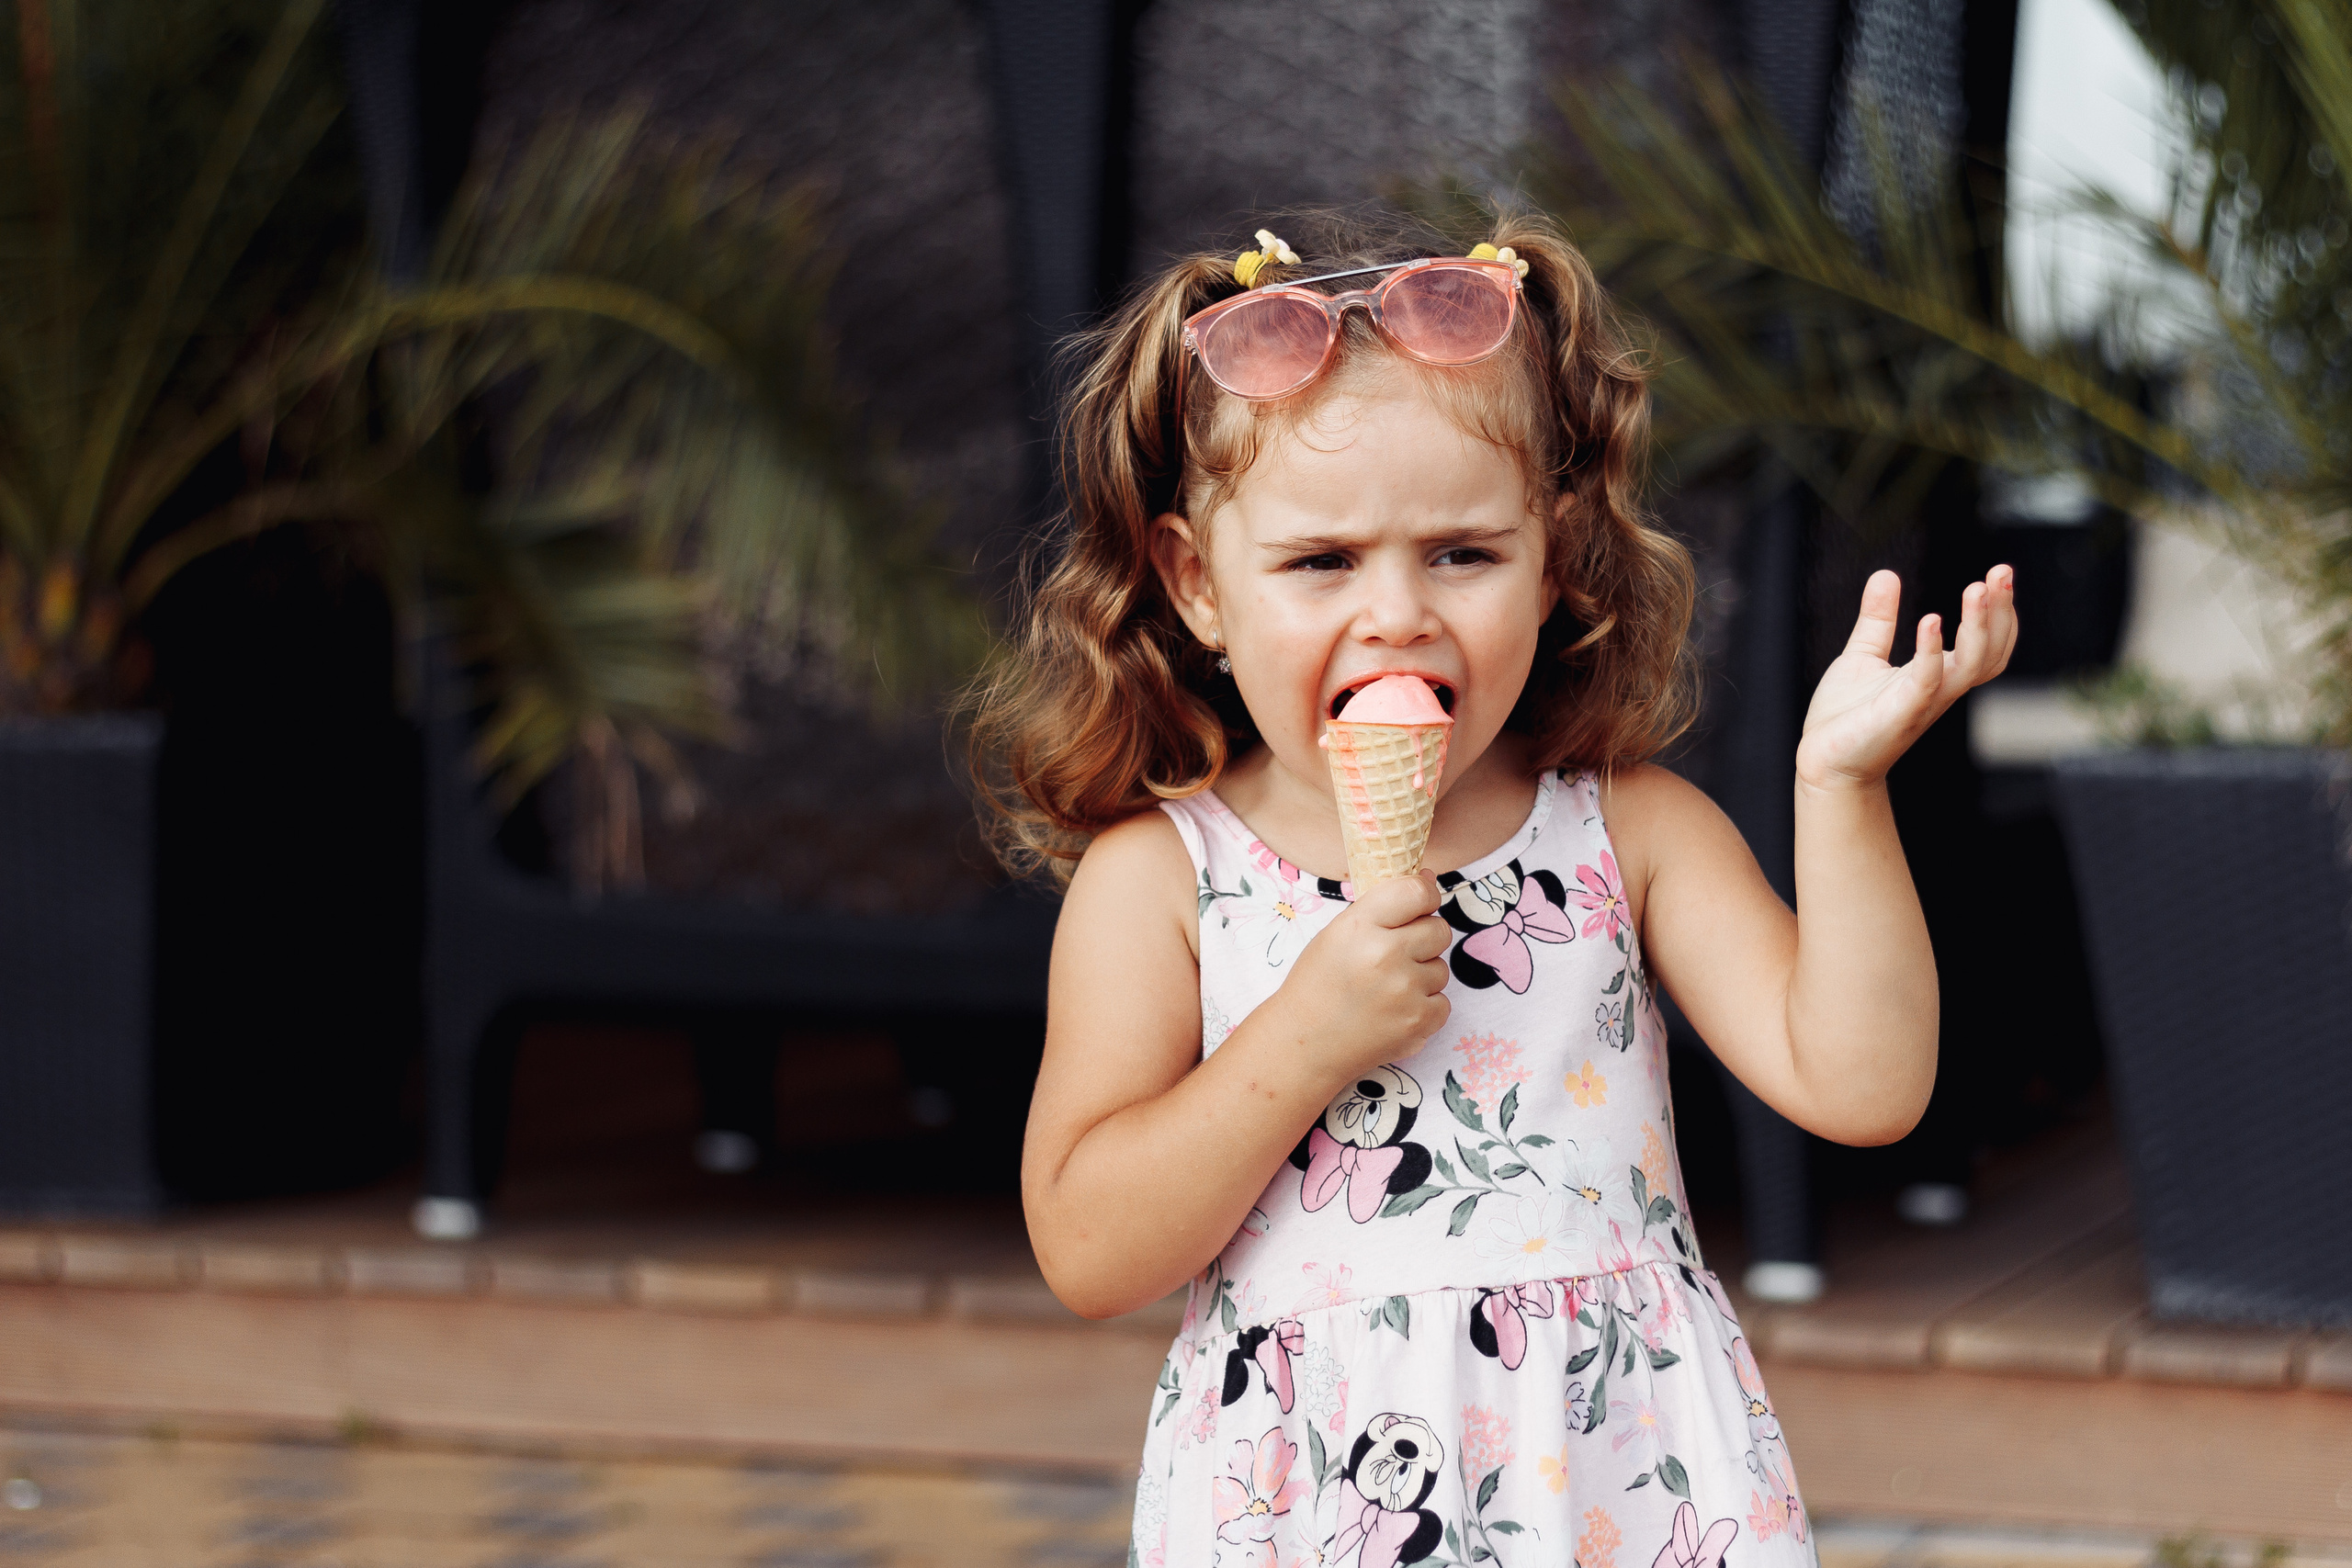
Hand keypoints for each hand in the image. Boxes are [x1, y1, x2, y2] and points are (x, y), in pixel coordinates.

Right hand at [1281, 871, 1452, 1080]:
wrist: (1306, 1043)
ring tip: (1386, 990)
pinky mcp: (1419, 1022)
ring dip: (1421, 976)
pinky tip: (1394, 1012)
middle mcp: (1385, 955)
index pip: (1416, 892)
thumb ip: (1382, 907)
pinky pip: (1442, 1002)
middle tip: (1394, 956)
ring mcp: (1405, 991)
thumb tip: (1428, 879)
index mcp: (1360, 926)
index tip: (1419, 904)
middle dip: (1422, 939)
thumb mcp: (1337, 933)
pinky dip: (1423, 1007)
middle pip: (1439, 930)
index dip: (1424, 895)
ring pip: (1441, 968)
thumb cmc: (1319, 984)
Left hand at [1796, 566, 2016, 790]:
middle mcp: (1941, 689)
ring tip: (1976, 589)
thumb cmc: (1846, 715)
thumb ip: (1879, 618)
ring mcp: (1924, 701)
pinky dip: (1931, 651)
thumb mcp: (1864, 655)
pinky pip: (1926, 681)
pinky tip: (1930, 620)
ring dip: (1979, 627)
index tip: (1998, 573)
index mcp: (1938, 675)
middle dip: (2001, 612)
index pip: (1987, 643)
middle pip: (1991, 652)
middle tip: (2002, 571)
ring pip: (1971, 666)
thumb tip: (1886, 574)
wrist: (1823, 760)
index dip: (1999, 611)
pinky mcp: (1900, 712)